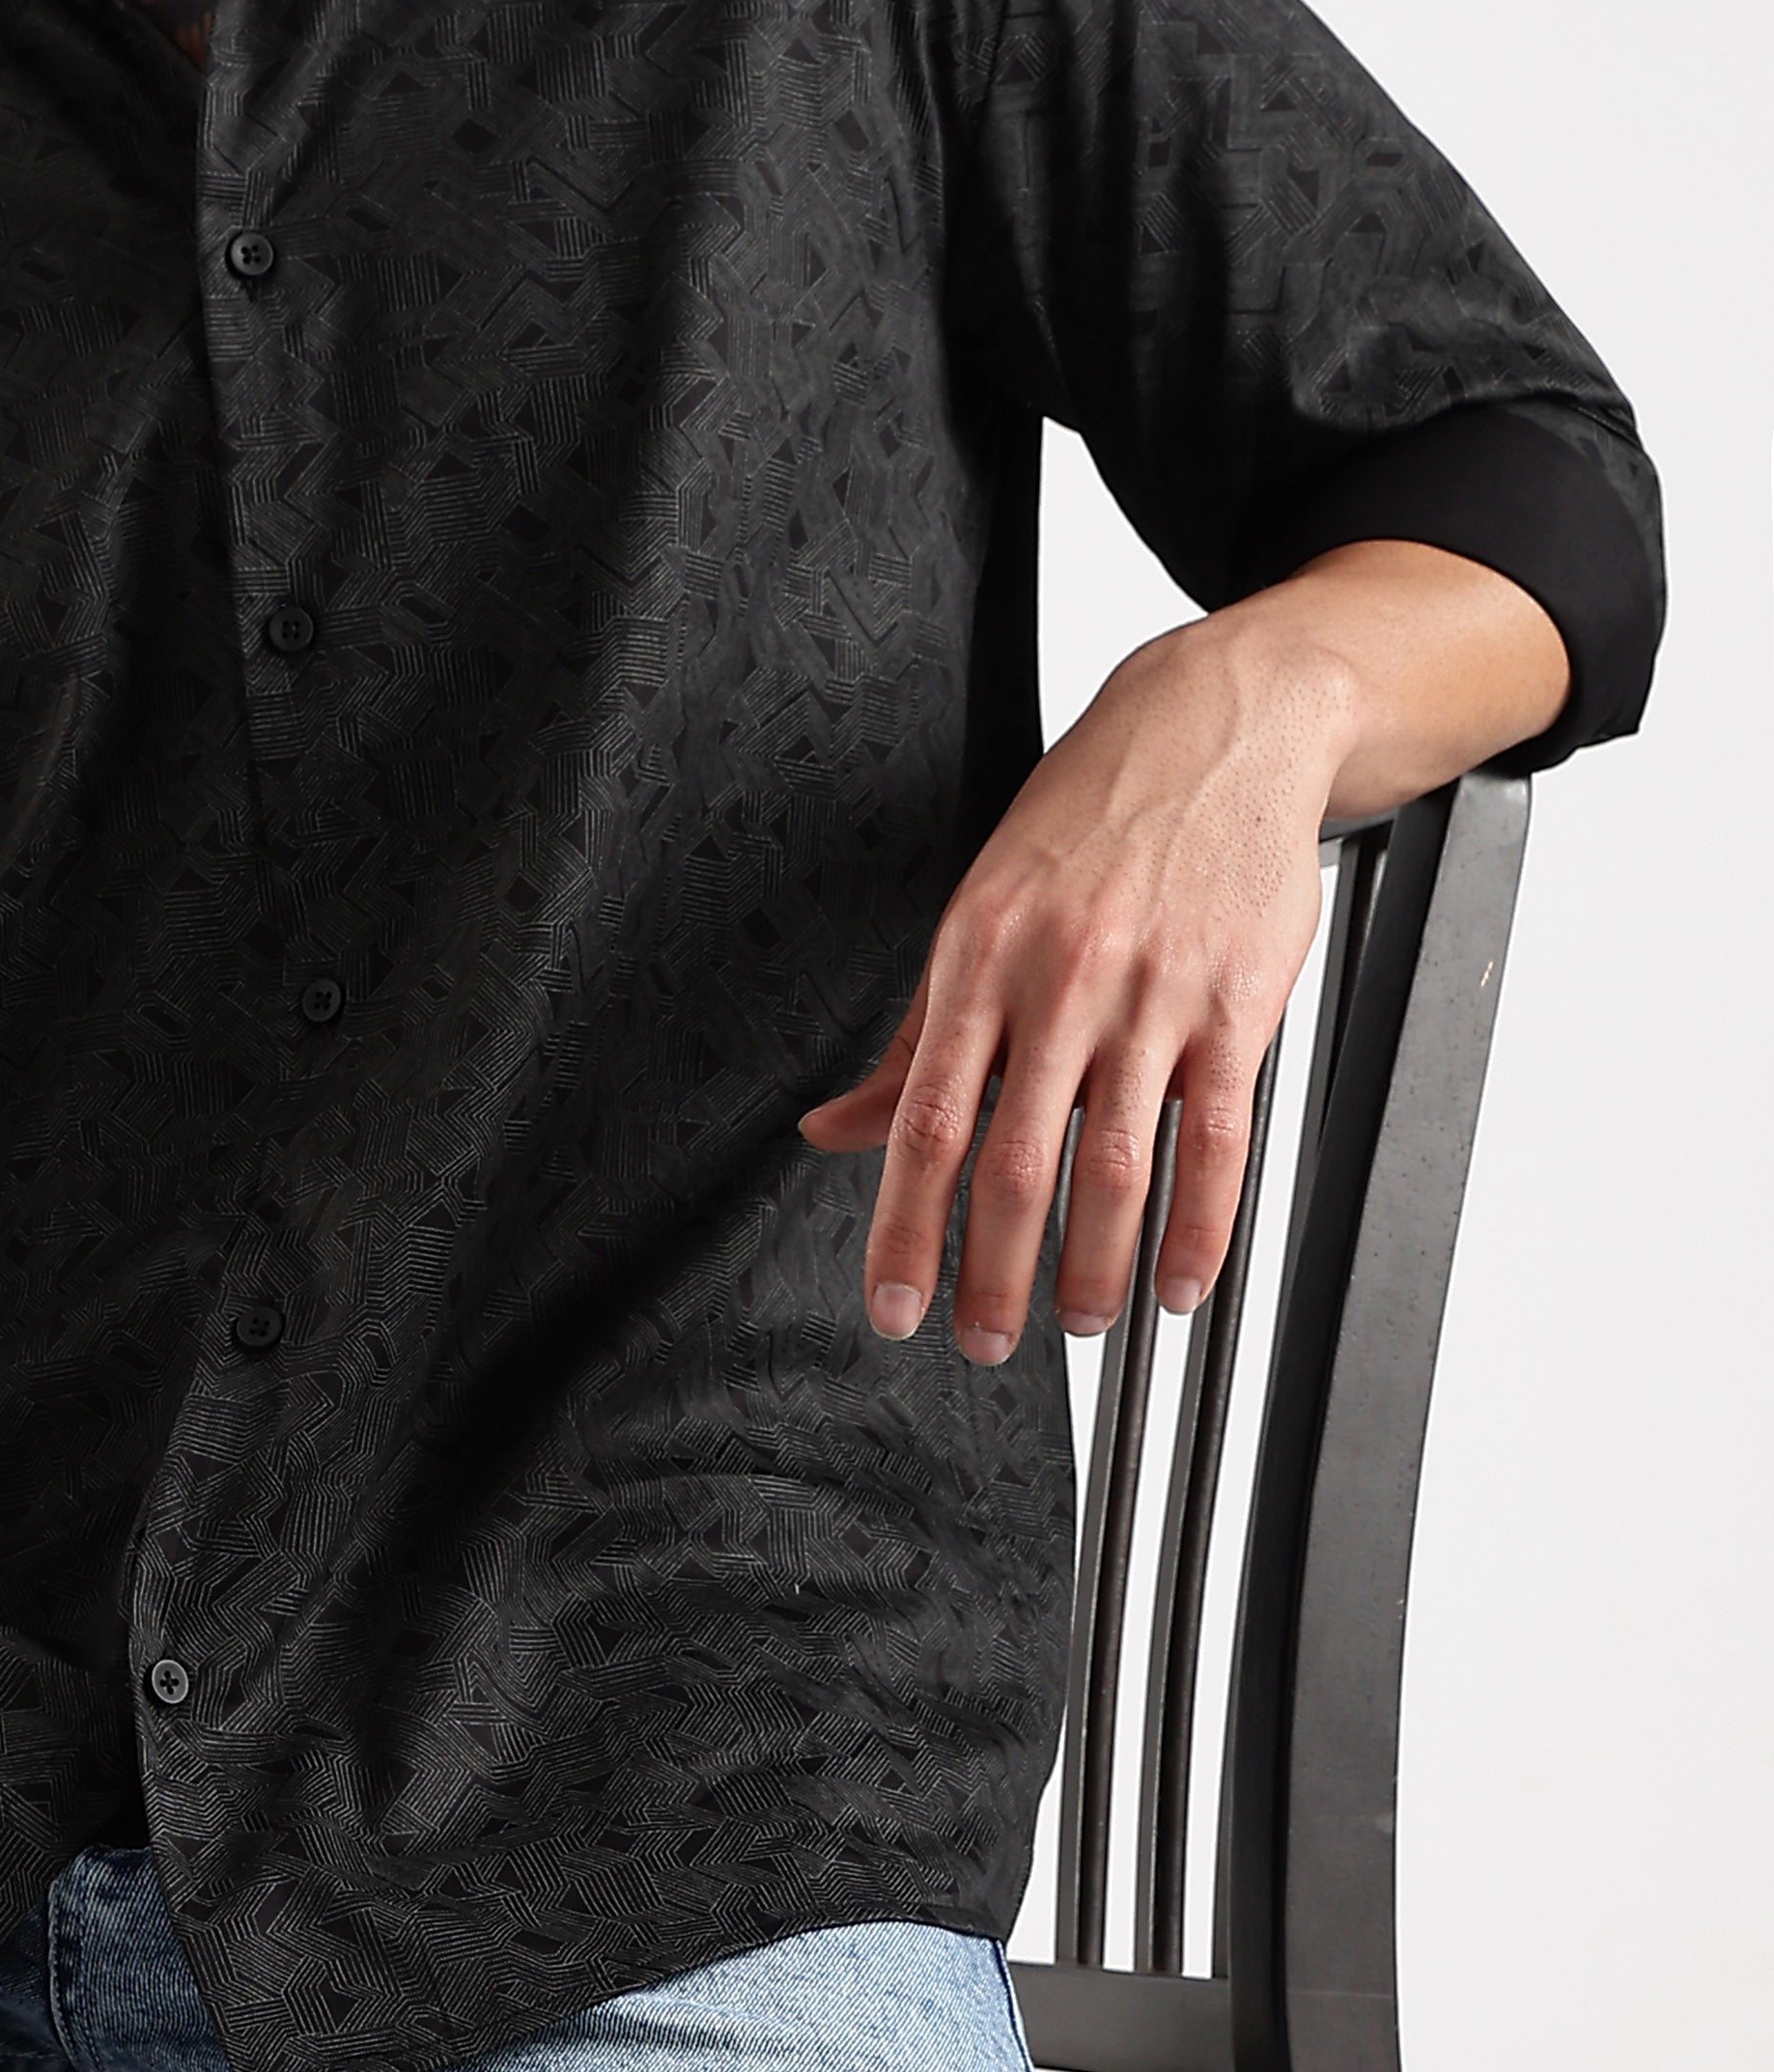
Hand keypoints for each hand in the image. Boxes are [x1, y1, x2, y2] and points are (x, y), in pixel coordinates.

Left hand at [795, 545, 1564, 1361]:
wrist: (1216, 728)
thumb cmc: (1089, 821)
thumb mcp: (978, 910)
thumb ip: (912, 1037)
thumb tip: (832, 1128)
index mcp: (978, 959)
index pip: (926, 1121)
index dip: (904, 1227)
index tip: (894, 1305)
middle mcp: (1058, 979)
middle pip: (1014, 1160)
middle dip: (994, 1273)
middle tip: (986, 1343)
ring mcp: (1152, 993)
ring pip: (1116, 1163)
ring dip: (1099, 1268)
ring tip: (1084, 1323)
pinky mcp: (1238, 1002)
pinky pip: (1219, 1137)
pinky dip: (1202, 1227)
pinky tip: (1184, 1279)